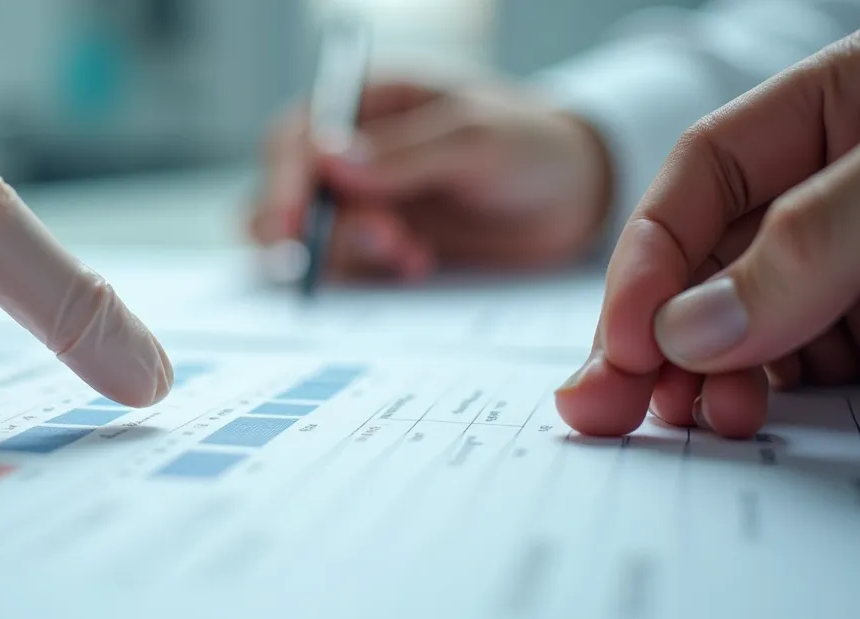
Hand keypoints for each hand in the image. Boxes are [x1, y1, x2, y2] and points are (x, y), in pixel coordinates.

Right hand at [249, 80, 611, 278]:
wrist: (575, 198)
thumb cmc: (529, 145)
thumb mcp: (475, 139)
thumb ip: (404, 153)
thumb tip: (328, 162)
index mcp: (364, 102)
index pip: (295, 139)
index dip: (284, 182)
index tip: (295, 223)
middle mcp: (350, 153)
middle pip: (285, 194)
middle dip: (318, 228)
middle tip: (385, 239)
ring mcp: (361, 202)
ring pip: (310, 239)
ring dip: (351, 253)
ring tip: (411, 253)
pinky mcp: (378, 247)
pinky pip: (346, 270)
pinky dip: (372, 275)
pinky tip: (420, 264)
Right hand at [557, 14, 859, 438]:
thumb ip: (814, 238)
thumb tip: (691, 331)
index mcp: (833, 111)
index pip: (702, 177)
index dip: (647, 256)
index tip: (629, 337)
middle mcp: (833, 193)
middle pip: (705, 263)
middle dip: (646, 336)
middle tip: (603, 405)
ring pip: (747, 331)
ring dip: (701, 382)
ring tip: (696, 424)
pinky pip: (810, 378)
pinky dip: (767, 406)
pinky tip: (747, 426)